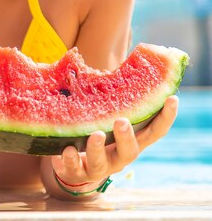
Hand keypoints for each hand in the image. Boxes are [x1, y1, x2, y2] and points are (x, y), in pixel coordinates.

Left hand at [51, 95, 178, 188]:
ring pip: (101, 162)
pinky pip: (74, 168)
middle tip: (121, 121)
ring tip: (94, 134)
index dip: (165, 117)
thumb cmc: (97, 138)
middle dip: (126, 137)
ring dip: (97, 148)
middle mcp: (119, 156)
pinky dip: (71, 159)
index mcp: (131, 141)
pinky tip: (67, 149)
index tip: (172, 98)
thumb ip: (110, 102)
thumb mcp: (106, 121)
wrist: (76, 170)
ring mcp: (99, 167)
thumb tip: (103, 66)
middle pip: (130, 150)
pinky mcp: (77, 173)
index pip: (154, 132)